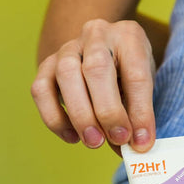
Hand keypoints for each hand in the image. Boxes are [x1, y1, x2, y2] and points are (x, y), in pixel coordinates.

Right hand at [30, 18, 155, 154]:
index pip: (136, 75)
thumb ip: (137, 116)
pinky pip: (41, 89)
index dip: (140, 112)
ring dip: (80, 115)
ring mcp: (68, 47)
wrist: (104, 52)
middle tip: (118, 139)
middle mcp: (97, 36)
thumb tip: (133, 148)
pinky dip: (55, 118)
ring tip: (94, 142)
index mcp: (129, 38)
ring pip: (66, 74)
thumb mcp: (142, 90)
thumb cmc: (128, 74)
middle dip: (108, 111)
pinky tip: (72, 137)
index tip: (141, 142)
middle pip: (97, 69)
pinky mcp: (47, 65)